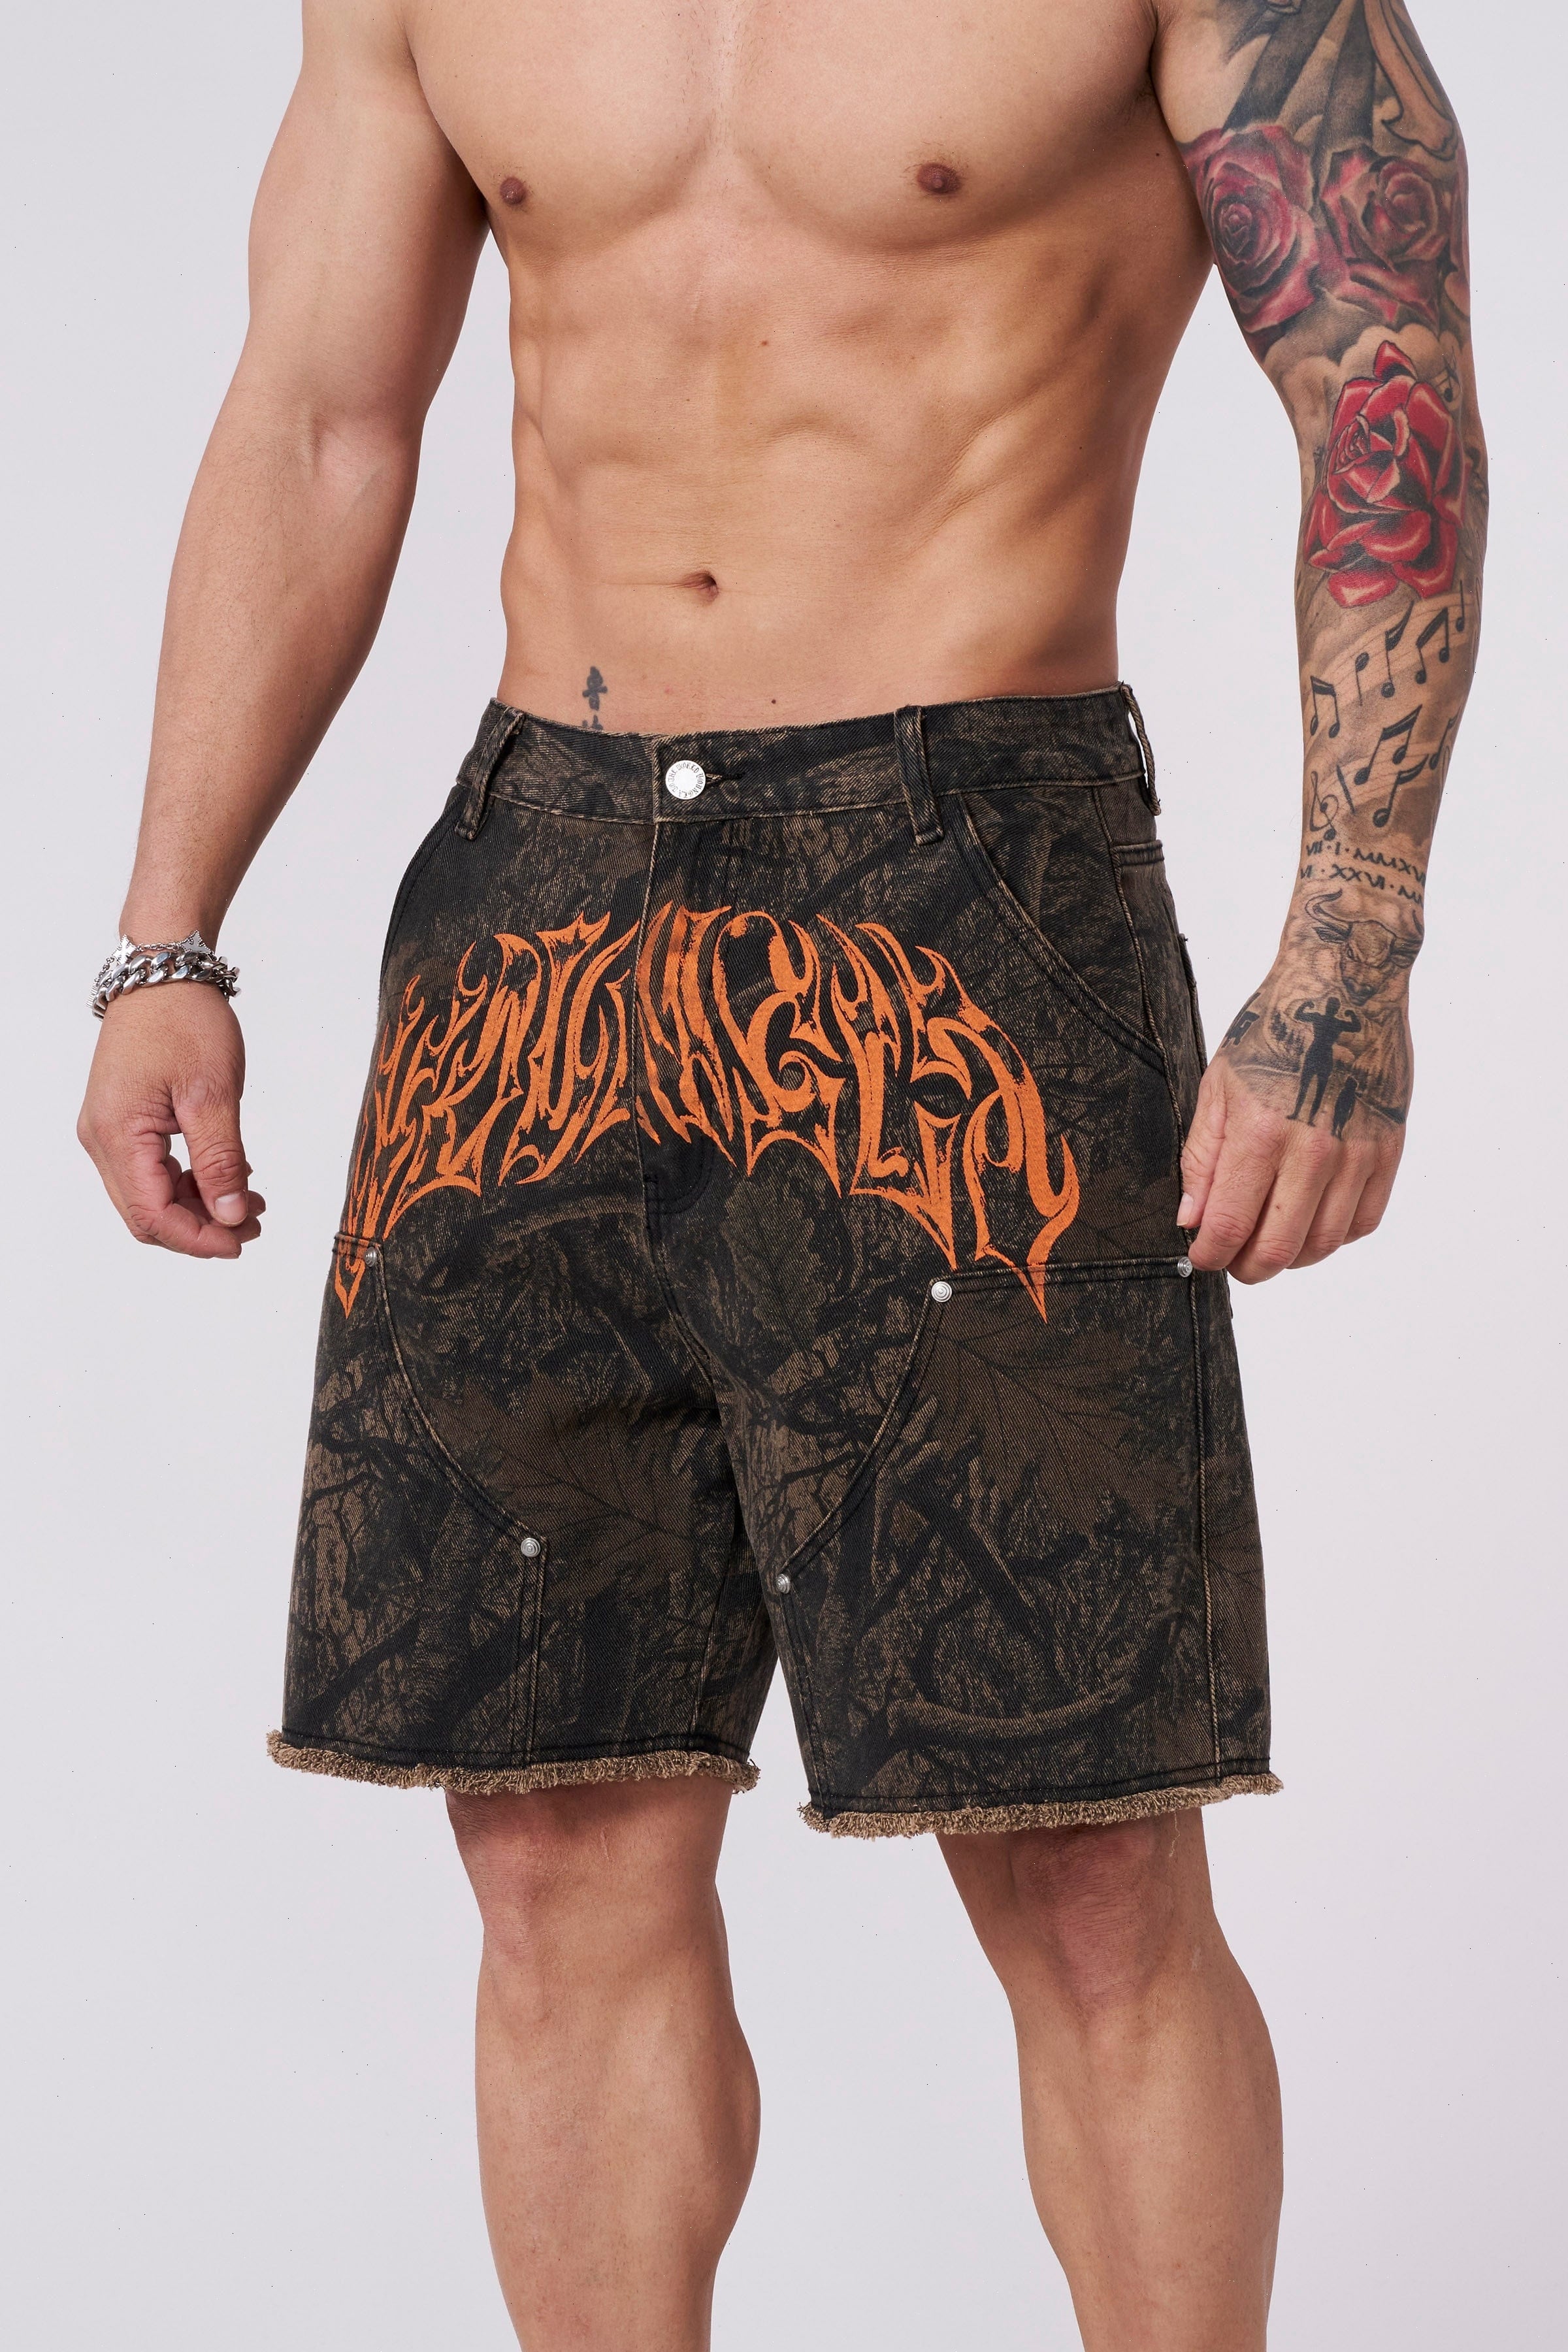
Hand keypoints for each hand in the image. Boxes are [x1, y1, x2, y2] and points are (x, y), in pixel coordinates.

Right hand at [78, 984, 265, 1256]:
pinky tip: (229, 1174)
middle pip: (147, 1213)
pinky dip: (190, 1179)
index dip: (198, 1239)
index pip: (152, 1216)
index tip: (241, 1240)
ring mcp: (110, 1129)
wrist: (163, 973)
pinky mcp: (124, 1119)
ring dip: (199, 1204)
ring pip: (151, 1193)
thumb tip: (228, 1215)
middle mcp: (103, 1138)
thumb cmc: (183, 1020)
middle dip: (201, 1227)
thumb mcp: (213, 1095)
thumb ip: (221, 1160)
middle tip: (252, 1222)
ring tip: (249, 1200)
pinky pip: (153, 1168)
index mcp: (118, 1134)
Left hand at [1177, 983, 1407, 1281]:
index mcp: (1261, 1132)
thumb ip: (1203, 1158)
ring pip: (1324, 1244)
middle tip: (1233, 1261)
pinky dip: (1335, 1237)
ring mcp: (1357, 1153)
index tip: (1202, 1254)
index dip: (1210, 1254)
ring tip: (1269, 1243)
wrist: (1345, 987)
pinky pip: (1364, 1221)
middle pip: (1278, 1249)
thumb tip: (1193, 1218)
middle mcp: (1313, 1150)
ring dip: (1291, 1258)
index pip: (1230, 1226)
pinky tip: (1311, 1221)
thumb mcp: (1218, 1087)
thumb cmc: (1277, 1030)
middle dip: (1246, 1268)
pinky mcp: (1388, 1151)